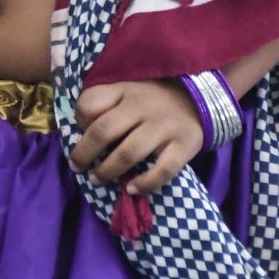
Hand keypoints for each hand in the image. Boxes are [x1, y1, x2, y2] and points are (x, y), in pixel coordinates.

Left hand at [70, 80, 203, 196]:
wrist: (200, 99)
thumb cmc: (154, 99)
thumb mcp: (129, 89)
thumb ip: (107, 102)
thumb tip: (82, 132)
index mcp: (125, 90)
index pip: (91, 103)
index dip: (79, 121)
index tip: (80, 133)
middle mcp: (142, 107)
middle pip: (103, 131)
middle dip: (84, 153)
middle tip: (78, 167)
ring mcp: (164, 127)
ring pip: (128, 153)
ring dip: (107, 170)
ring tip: (97, 179)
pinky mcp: (183, 146)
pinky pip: (162, 170)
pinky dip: (144, 183)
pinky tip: (131, 189)